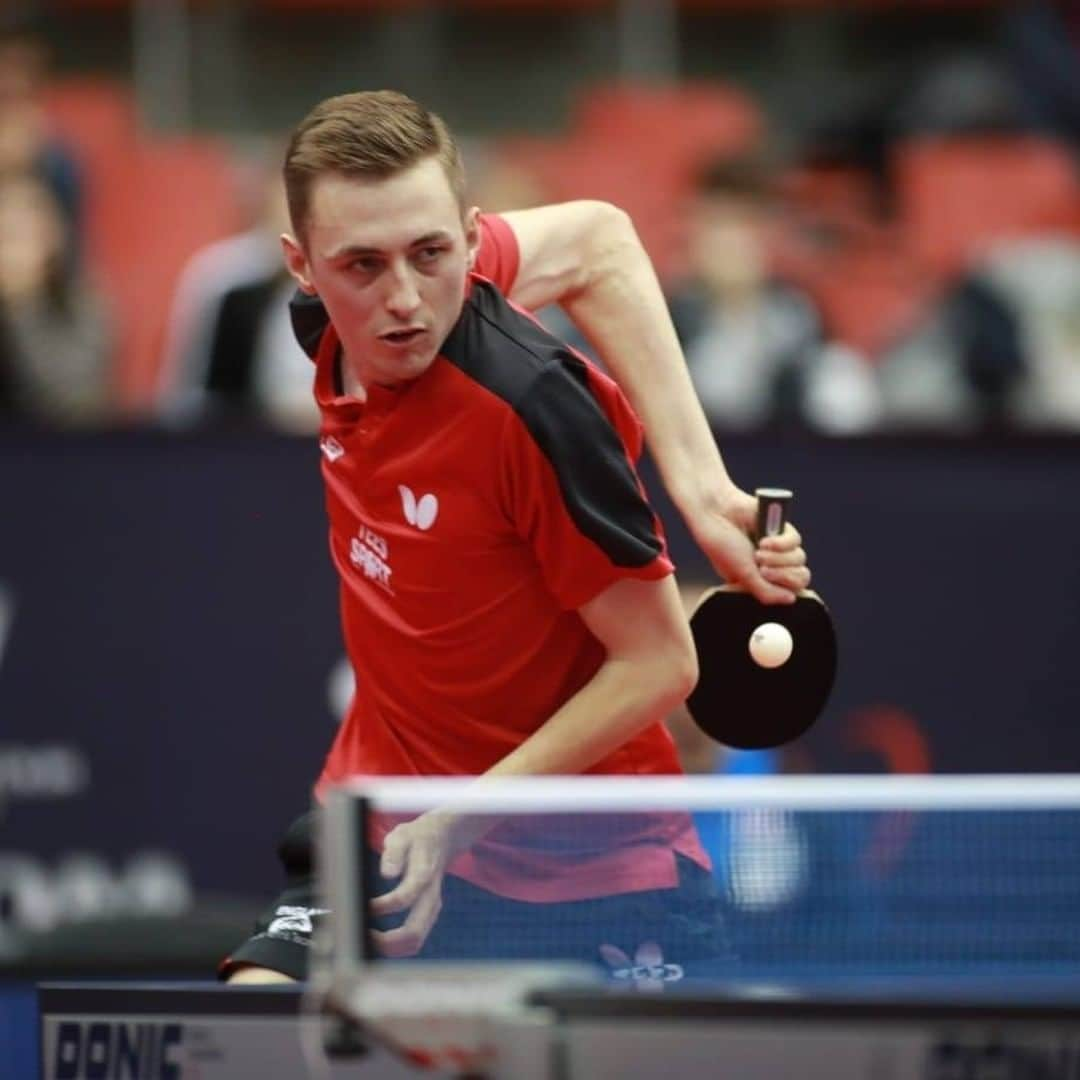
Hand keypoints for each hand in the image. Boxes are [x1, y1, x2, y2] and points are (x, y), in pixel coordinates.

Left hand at [368, 811, 463, 957]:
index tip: (365, 906)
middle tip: (365, 938)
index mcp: (424, 874)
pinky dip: (397, 945)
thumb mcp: (403, 834)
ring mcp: (432, 907)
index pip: (405, 897)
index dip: (382, 906)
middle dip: (388, 942)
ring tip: (369, 942)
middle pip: (415, 931)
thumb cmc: (417, 838)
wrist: (442, 838)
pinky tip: (379, 940)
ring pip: (416, 940)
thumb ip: (394, 852)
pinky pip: (415, 938)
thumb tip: (387, 874)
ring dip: (392, 948)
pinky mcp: (428, 914)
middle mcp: (431, 895)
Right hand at [689, 487, 810, 603]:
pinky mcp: (781, 529)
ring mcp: (777, 547)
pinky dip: (781, 543)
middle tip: (763, 568)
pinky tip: (765, 541)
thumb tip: (791, 600)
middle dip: (783, 574)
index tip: (765, 579)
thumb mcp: (743, 575)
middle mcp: (771, 565)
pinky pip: (795, 541)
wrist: (716, 513)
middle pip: (800, 577)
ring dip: (779, 558)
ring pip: (799, 559)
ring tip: (758, 551)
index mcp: (759, 581)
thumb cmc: (722, 546)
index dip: (783, 588)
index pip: (789, 593)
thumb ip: (766, 592)